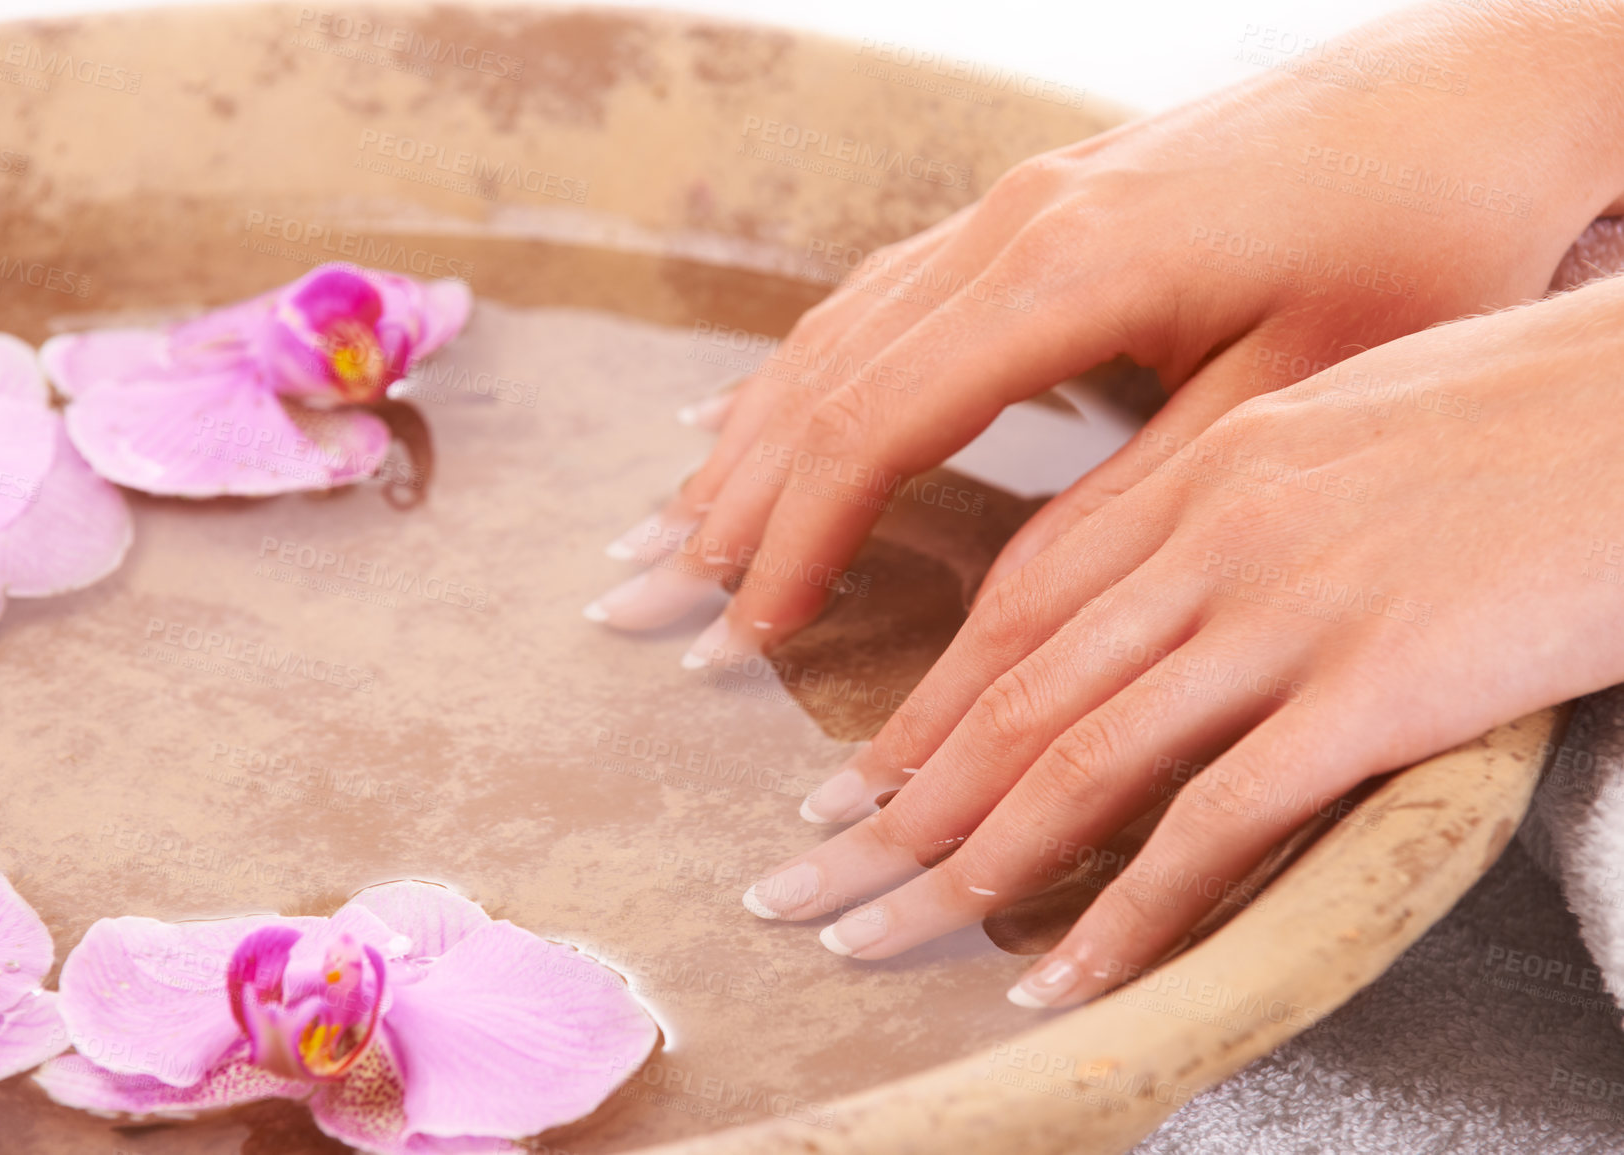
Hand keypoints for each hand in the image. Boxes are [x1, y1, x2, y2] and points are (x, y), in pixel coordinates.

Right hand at [584, 1, 1623, 652]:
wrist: (1494, 84)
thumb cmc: (1429, 239)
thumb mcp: (1297, 395)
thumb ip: (1139, 495)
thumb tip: (1004, 610)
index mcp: (1067, 269)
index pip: (873, 422)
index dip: (795, 539)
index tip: (745, 636)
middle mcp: (1013, 221)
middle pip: (823, 371)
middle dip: (734, 499)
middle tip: (654, 602)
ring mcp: (1020, 200)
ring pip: (840, 326)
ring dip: (756, 435)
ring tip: (680, 529)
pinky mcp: (1044, 202)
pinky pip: (887, 293)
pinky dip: (811, 372)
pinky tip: (771, 412)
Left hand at [741, 271, 1623, 1007]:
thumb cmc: (1528, 406)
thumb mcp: (1344, 425)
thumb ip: (1232, 508)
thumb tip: (1157, 598)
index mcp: (1202, 466)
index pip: (1017, 605)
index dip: (923, 707)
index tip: (852, 782)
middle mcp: (1217, 532)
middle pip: (1014, 692)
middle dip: (896, 805)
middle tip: (807, 886)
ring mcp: (1289, 606)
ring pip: (1084, 757)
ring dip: (972, 864)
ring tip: (890, 936)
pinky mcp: (1375, 686)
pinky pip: (1217, 820)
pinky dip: (1129, 909)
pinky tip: (1067, 976)